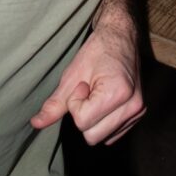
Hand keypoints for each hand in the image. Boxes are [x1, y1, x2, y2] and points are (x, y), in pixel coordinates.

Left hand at [32, 21, 144, 146]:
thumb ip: (55, 104)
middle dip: (84, 116)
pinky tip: (105, 102)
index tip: (82, 84)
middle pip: (92, 136)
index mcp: (117, 93)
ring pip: (103, 138)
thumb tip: (36, 123)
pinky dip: (104, 123)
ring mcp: (138, 111)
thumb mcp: (72, 75)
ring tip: (98, 95)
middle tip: (89, 90)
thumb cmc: (97, 51)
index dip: (75, 103)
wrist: (120, 37)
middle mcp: (133, 105)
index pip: (82, 121)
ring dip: (94, 120)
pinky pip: (113, 134)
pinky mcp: (139, 114)